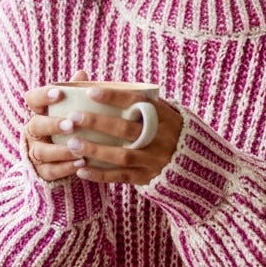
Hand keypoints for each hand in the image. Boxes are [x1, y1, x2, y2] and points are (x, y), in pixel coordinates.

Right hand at [23, 70, 89, 182]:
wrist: (58, 161)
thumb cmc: (67, 128)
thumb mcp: (70, 111)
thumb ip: (74, 95)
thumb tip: (82, 73)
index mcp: (38, 113)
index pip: (32, 99)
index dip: (44, 95)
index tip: (59, 93)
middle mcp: (32, 132)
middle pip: (36, 125)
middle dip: (53, 124)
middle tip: (71, 124)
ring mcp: (34, 153)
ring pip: (43, 151)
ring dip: (61, 150)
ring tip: (79, 149)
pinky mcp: (41, 172)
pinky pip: (51, 171)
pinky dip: (65, 168)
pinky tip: (80, 164)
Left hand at [61, 85, 182, 186]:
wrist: (193, 165)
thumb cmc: (169, 133)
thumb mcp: (164, 115)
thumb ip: (141, 105)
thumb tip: (106, 89)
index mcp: (163, 117)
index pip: (137, 102)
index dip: (114, 97)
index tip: (90, 92)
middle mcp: (159, 137)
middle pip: (126, 129)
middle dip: (98, 123)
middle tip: (74, 118)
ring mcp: (153, 159)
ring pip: (121, 156)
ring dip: (94, 150)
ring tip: (72, 144)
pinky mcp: (146, 177)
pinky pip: (120, 177)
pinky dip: (100, 175)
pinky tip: (81, 170)